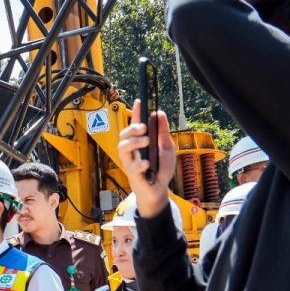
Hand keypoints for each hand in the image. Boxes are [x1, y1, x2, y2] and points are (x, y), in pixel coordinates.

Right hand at [117, 101, 177, 218]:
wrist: (159, 189)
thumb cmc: (160, 169)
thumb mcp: (166, 147)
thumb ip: (163, 132)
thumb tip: (159, 113)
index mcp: (140, 143)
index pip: (136, 125)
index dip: (137, 113)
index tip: (139, 100)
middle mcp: (132, 151)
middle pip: (123, 135)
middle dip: (131, 129)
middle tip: (143, 128)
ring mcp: (130, 162)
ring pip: (123, 148)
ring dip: (134, 142)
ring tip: (146, 142)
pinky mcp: (133, 175)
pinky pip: (132, 167)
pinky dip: (140, 164)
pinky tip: (147, 163)